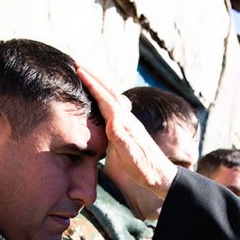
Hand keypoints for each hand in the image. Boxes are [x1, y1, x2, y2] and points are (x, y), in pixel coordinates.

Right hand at [74, 65, 177, 198]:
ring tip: (86, 74)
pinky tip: (99, 98)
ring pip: (112, 97)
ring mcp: (128, 123)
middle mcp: (127, 119)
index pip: (105, 98)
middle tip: (78, 63)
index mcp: (125, 123)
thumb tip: (112, 120)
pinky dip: (103, 97)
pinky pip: (112, 107)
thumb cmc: (146, 169)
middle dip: (94, 76)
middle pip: (109, 92)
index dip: (92, 84)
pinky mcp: (127, 129)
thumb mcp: (132, 157)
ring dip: (99, 84)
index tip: (78, 69)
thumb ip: (121, 139)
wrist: (161, 176)